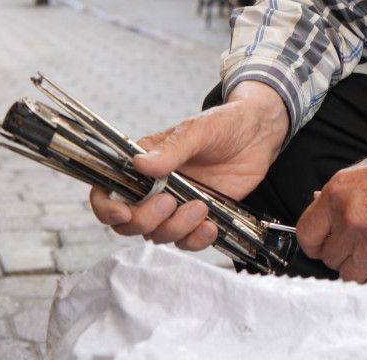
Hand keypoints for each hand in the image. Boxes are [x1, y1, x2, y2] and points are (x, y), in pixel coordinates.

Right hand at [89, 81, 288, 250]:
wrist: (260, 134)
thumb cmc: (225, 123)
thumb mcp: (198, 131)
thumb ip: (171, 150)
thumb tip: (140, 164)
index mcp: (144, 162)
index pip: (108, 190)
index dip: (106, 208)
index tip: (123, 213)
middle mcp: (154, 187)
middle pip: (129, 222)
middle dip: (145, 220)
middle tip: (169, 203)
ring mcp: (176, 205)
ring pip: (157, 235)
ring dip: (175, 229)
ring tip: (201, 207)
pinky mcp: (198, 217)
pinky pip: (186, 242)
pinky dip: (196, 240)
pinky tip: (211, 226)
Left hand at [296, 117, 366, 284]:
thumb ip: (344, 194)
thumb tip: (325, 208)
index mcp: (338, 192)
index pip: (307, 235)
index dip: (316, 241)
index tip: (324, 242)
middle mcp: (350, 219)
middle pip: (328, 259)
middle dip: (341, 254)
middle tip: (359, 243)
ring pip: (349, 276)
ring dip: (360, 269)